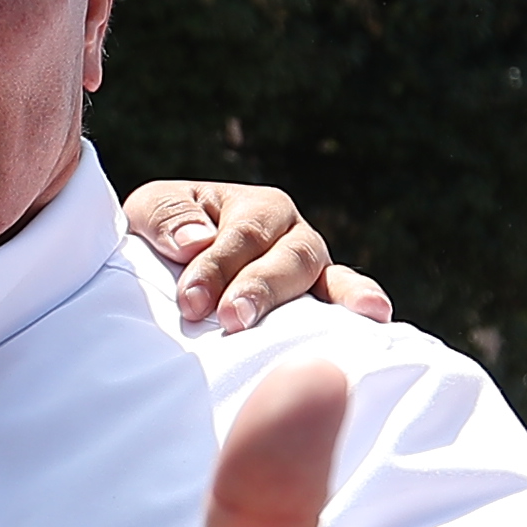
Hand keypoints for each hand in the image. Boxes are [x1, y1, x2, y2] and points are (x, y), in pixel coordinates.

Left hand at [119, 180, 394, 330]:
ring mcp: (311, 269)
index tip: (189, 301)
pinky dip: (361, 299)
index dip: (215, 268)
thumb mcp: (149, 215)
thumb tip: (195, 240)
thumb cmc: (164, 238)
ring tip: (332, 318)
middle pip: (285, 257)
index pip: (241, 235)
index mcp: (255, 207)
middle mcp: (291, 233)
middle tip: (231, 319)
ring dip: (318, 301)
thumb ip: (167, 217)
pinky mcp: (320, 302)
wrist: (170, 270)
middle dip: (259, 288)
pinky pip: (343, 296)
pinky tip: (378, 316)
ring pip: (318, 275)